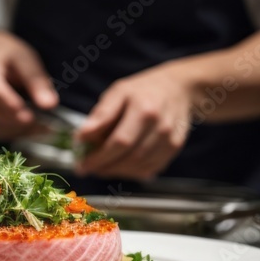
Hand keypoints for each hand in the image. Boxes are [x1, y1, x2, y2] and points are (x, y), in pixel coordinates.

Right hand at [0, 30, 58, 137]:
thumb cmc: (10, 56)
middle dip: (22, 123)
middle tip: (48, 126)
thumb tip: (50, 105)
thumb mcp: (26, 60)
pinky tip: (33, 128)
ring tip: (45, 127)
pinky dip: (17, 133)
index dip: (12, 107)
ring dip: (22, 131)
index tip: (30, 118)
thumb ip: (37, 82)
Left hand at [74, 64, 193, 178]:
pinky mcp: (175, 149)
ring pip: (140, 167)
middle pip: (131, 158)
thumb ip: (101, 115)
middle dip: (105, 167)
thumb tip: (82, 136)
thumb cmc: (143, 90)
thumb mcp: (118, 92)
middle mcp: (161, 127)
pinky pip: (151, 169)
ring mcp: (171, 140)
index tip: (82, 164)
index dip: (99, 157)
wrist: (178, 88)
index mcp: (144, 110)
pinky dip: (132, 172)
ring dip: (117, 172)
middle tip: (88, 168)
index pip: (120, 142)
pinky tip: (119, 166)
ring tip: (101, 167)